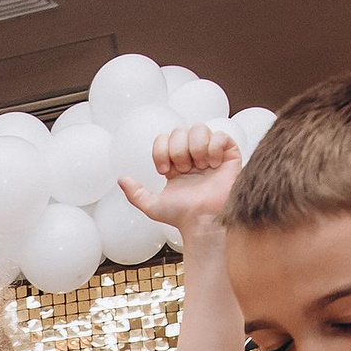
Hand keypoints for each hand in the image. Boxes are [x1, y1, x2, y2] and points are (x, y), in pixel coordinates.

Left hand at [125, 124, 241, 237]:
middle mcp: (193, 156)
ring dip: (196, 147)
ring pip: (200, 128)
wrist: (202, 222)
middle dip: (178, 149)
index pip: (164, 138)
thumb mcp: (153, 206)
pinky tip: (213, 164)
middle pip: (180, 130)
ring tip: (200, 166)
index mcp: (176, 163)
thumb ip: (135, 194)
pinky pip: (222, 136)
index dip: (161, 150)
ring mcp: (211, 155)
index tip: (165, 171)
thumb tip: (121, 179)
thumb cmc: (181, 216)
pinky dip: (215, 147)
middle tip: (183, 170)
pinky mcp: (229, 156)